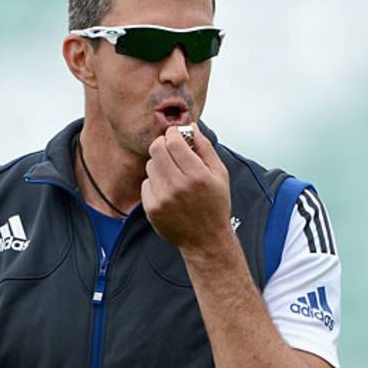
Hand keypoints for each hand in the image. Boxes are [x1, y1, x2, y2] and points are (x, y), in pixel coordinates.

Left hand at [142, 125, 233, 255]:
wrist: (206, 240)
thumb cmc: (216, 206)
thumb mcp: (220, 175)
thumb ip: (205, 148)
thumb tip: (191, 127)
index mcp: (197, 175)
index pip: (173, 141)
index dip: (173, 134)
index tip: (176, 136)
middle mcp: (178, 186)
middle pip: (157, 149)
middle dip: (163, 144)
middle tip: (171, 150)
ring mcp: (163, 198)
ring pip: (150, 165)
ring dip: (160, 164)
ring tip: (173, 175)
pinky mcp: (152, 209)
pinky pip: (146, 183)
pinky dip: (156, 183)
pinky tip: (168, 192)